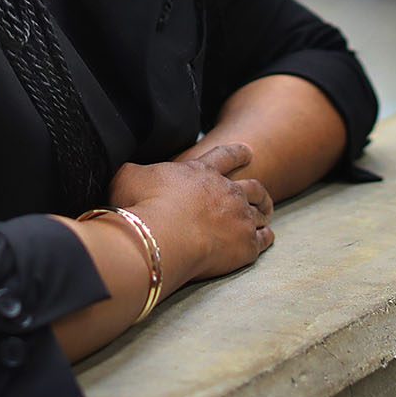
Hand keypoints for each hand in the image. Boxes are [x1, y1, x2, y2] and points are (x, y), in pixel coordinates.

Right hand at [109, 143, 274, 288]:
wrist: (162, 236)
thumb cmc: (144, 204)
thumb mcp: (129, 177)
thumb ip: (136, 171)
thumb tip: (131, 173)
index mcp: (202, 172)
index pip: (225, 156)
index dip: (238, 153)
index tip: (248, 151)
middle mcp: (227, 191)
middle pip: (253, 186)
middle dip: (258, 189)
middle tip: (261, 193)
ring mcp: (240, 217)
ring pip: (261, 212)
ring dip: (264, 212)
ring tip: (265, 216)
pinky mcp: (246, 244)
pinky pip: (264, 238)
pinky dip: (266, 237)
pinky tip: (265, 238)